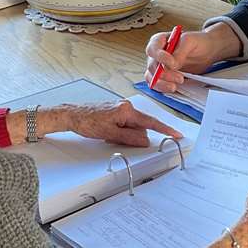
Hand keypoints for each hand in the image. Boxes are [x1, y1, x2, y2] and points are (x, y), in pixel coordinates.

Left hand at [59, 101, 181, 147]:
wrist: (71, 114)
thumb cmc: (86, 122)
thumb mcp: (110, 134)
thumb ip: (130, 138)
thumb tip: (145, 140)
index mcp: (127, 110)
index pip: (150, 122)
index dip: (165, 129)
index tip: (176, 134)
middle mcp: (126, 106)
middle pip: (140, 126)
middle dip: (134, 136)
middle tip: (116, 139)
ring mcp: (120, 108)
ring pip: (132, 126)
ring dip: (124, 134)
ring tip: (107, 135)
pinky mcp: (115, 111)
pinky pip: (125, 124)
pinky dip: (120, 131)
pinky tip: (108, 132)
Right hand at [144, 24, 241, 92]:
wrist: (205, 51)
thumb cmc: (197, 42)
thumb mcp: (190, 41)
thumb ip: (180, 52)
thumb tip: (172, 65)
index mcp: (159, 41)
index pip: (153, 49)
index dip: (160, 57)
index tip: (172, 63)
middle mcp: (156, 54)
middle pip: (152, 66)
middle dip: (165, 74)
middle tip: (179, 78)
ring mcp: (158, 66)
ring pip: (152, 78)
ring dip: (162, 84)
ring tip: (175, 86)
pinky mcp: (163, 77)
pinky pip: (157, 84)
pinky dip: (163, 88)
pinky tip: (173, 88)